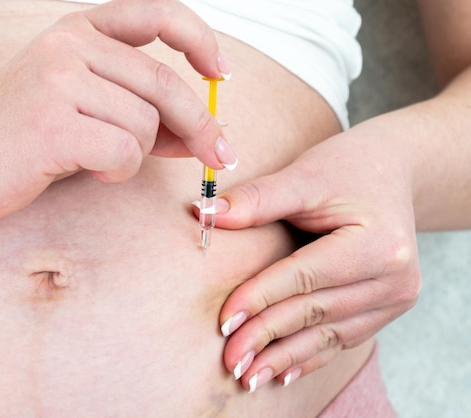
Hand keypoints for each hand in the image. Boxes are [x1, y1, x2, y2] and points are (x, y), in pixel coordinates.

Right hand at [0, 0, 233, 221]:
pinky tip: (92, 171)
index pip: (157, 14)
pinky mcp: (53, 122)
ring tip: (103, 160)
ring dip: (139, 153)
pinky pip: (125, 151)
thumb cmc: (17, 135)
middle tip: (218, 154)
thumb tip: (198, 134)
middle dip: (199, 126)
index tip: (220, 72)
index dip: (200, 40)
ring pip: (146, 122)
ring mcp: (58, 79)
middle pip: (164, 84)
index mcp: (77, 30)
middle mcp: (69, 45)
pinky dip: (120, 171)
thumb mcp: (84, 109)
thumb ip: (139, 111)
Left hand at [212, 126, 420, 391]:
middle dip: (267, 336)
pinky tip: (282, 372)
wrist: (392, 172)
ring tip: (248, 376)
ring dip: (285, 356)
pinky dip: (310, 356)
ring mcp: (394, 298)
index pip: (306, 276)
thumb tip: (205, 214)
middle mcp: (394, 278)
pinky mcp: (386, 308)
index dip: (262, 297)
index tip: (225, 319)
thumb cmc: (348, 167)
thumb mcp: (305, 174)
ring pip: (329, 334)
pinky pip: (342, 338)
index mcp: (379, 243)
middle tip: (229, 359)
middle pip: (316, 311)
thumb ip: (258, 198)